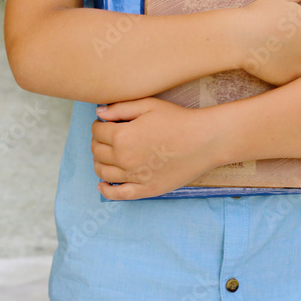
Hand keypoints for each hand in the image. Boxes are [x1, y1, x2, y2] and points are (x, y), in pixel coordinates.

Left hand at [90, 97, 219, 200]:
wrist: (203, 140)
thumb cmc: (177, 119)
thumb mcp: (149, 105)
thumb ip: (120, 108)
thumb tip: (98, 114)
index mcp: (122, 136)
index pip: (97, 132)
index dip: (99, 125)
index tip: (105, 123)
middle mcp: (124, 159)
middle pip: (97, 151)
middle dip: (97, 142)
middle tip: (106, 136)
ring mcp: (134, 177)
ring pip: (103, 172)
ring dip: (99, 162)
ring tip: (105, 155)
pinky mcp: (146, 190)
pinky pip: (118, 195)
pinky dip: (106, 190)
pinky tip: (102, 184)